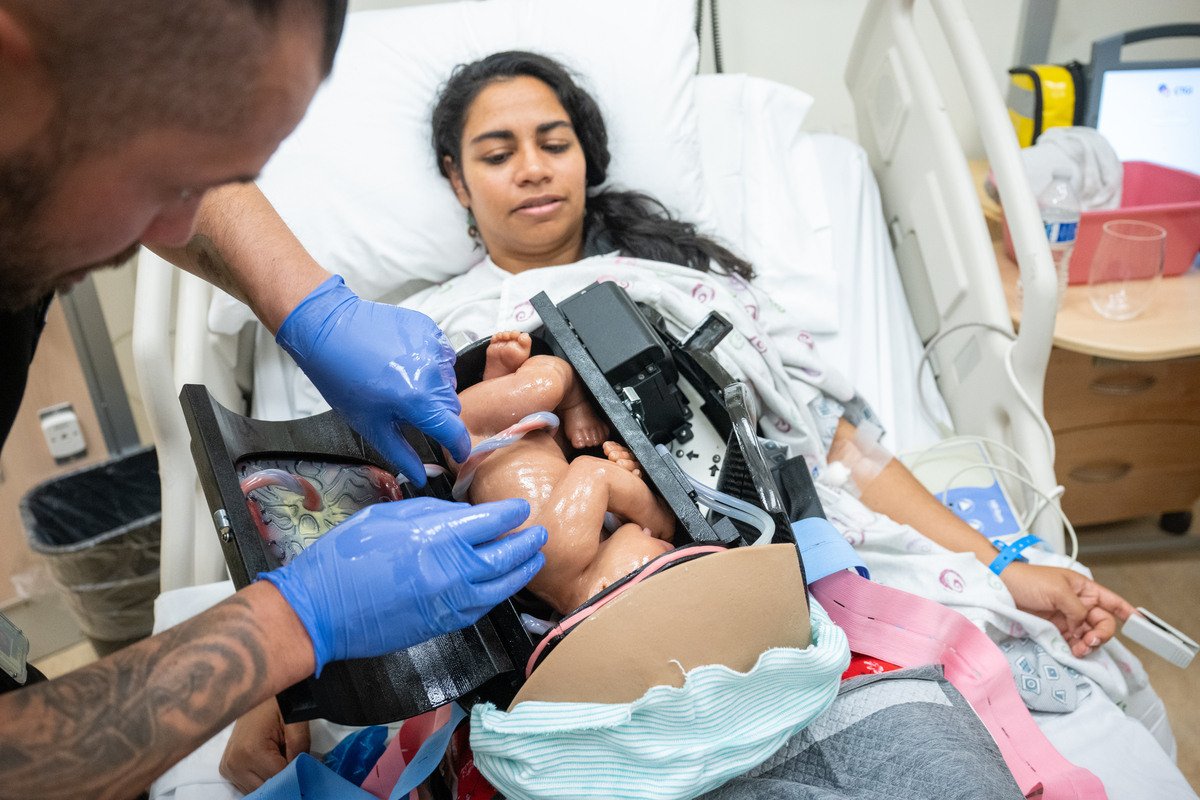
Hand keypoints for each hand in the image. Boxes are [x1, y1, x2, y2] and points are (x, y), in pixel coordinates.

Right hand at [219, 698, 309, 793]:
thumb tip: (306, 773)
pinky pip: (248, 786)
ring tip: (279, 757)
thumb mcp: (295, 722)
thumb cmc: (277, 703)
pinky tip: (268, 762)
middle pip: (267, 788)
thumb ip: (301, 749)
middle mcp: (234, 764)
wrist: (255, 693)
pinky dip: (261, 778)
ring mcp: (228, 768)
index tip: (305, 765)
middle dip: (284, 778)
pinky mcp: (226, 769)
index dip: (296, 775)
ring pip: (257, 790)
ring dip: (272, 779)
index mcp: (250, 752)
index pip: (279, 780)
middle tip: (293, 760)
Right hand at [261, 497, 546, 674]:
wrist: (320, 610)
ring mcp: (450, 603)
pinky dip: (499, 593)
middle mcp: (451, 571)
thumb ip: (430, 513)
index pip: (490, 523)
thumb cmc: (344, 557)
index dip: (510, 514)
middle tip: (538, 534)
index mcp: (436, 538)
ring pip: (501, 587)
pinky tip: (503, 585)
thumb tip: (462, 515)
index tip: (521, 509)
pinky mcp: (443, 625)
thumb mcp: (386, 516)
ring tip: (533, 559)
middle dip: (525, 543)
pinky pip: (482, 607)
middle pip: (504, 555)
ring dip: (520, 571)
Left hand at [277, 275, 470, 484]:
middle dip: (436, 414)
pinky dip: (430, 363)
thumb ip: (401, 454)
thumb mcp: (370, 425)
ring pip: (447, 381)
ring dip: (433, 387)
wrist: (329, 331)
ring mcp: (433, 348)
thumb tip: (421, 477)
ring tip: (402, 381)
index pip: (456, 431)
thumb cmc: (343, 379)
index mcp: (418, 401)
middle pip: (451, 406)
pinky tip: (406, 362)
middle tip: (408, 410)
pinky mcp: (430, 329)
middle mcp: (432, 373)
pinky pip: (442, 355)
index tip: (458, 453)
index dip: (459, 447)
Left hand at [1001, 562, 1135, 656]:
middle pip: (1102, 624)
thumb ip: (1077, 609)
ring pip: (1088, 636)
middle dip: (1101, 634)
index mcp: (1084, 589)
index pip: (1112, 601)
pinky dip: (1075, 648)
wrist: (1000, 587)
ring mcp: (1067, 618)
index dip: (1128, 612)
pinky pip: (1072, 642)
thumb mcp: (1058, 590)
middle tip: (1089, 641)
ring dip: (1088, 645)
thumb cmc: (1028, 580)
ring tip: (1078, 649)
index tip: (1141, 623)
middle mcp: (1079, 604)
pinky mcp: (1054, 629)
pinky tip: (1071, 651)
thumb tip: (1083, 625)